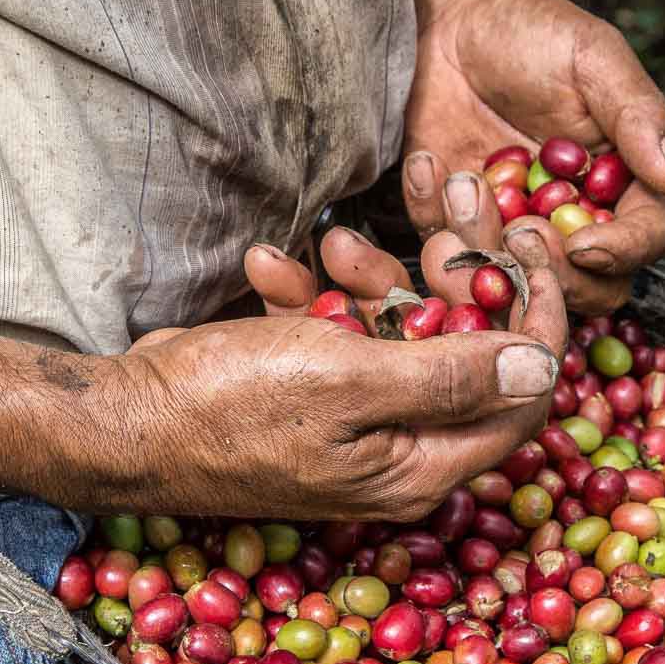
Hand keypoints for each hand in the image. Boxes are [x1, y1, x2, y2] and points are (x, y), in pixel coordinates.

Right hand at [116, 229, 566, 521]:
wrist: (121, 422)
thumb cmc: (227, 410)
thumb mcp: (350, 383)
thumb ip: (452, 377)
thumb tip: (543, 368)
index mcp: (424, 464)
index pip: (522, 392)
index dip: (539, 318)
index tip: (530, 243)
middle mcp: (401, 449)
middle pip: (469, 349)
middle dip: (457, 271)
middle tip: (452, 199)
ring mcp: (356, 420)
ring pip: (401, 329)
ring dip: (372, 275)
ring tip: (332, 242)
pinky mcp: (313, 392)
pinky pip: (340, 335)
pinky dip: (314, 296)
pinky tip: (273, 266)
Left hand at [401, 0, 664, 313]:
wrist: (452, 22)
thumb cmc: (534, 30)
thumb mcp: (593, 59)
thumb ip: (638, 118)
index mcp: (627, 183)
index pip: (647, 239)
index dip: (622, 253)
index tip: (583, 245)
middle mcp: (578, 219)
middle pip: (588, 287)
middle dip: (552, 272)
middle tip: (519, 231)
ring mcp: (517, 231)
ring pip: (515, 286)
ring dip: (485, 249)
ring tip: (462, 182)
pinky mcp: (461, 229)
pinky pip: (449, 255)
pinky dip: (433, 216)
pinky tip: (429, 163)